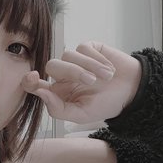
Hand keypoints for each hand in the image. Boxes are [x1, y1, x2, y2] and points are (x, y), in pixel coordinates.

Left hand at [21, 41, 142, 123]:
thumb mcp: (82, 115)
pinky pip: (83, 47)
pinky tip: (109, 69)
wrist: (132, 90)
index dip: (30, 80)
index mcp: (58, 93)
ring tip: (106, 77)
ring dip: (89, 66)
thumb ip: (58, 109)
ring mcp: (75, 60)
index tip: (33, 77)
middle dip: (72, 72)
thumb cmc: (107, 104)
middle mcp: (63, 75)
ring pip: (68, 55)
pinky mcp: (88, 48)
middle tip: (91, 81)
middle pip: (52, 65)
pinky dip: (97, 58)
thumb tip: (40, 94)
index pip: (36, 84)